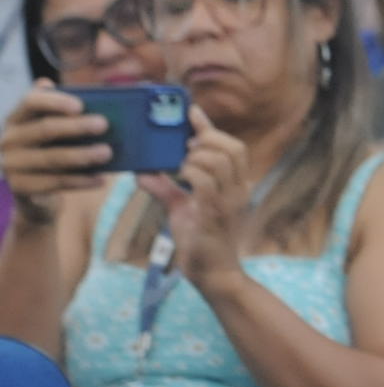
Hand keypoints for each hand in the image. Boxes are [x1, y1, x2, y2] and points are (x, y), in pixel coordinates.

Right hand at [0, 83, 110, 217]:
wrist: (35, 191)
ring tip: (107, 153)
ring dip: (82, 155)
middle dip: (76, 126)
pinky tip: (101, 179)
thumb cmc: (53, 151)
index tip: (80, 106)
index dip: (54, 102)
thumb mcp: (58, 134)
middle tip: (104, 125)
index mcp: (19, 117)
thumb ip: (70, 118)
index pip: (31, 102)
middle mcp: (10, 138)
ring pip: (51, 158)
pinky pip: (54, 183)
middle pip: (44, 129)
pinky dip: (80, 181)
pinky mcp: (20, 187)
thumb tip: (100, 106)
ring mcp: (11, 164)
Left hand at [138, 105, 251, 291]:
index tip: (192, 112)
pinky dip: (188, 173)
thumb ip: (165, 188)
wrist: (214, 274)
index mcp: (236, 186)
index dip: (212, 127)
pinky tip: (178, 177)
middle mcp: (238, 190)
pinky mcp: (214, 214)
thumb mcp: (182, 209)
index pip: (234, 148)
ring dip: (194, 156)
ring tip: (180, 165)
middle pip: (231, 148)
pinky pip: (203, 182)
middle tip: (183, 147)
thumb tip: (142, 172)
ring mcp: (229, 201)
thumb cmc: (201, 242)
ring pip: (217, 161)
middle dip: (204, 139)